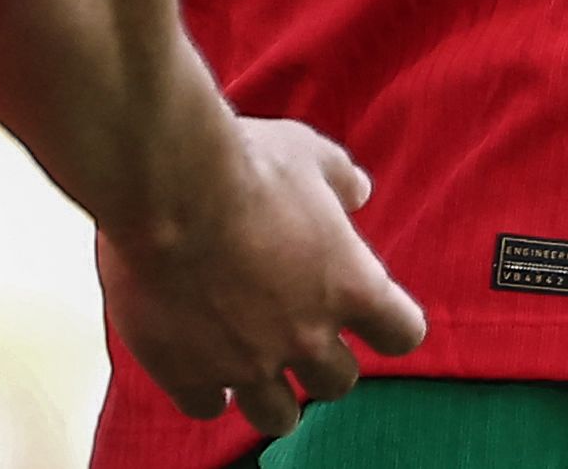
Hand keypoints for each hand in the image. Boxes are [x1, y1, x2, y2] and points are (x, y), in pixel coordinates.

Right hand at [98, 115, 425, 440]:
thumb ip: (340, 178)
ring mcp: (248, 361)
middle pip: (338, 381)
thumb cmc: (241, 162)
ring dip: (270, 396)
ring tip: (250, 371)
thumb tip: (359, 190)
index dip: (385, 324)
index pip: (402, 333)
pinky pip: (206, 406)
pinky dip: (204, 392)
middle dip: (319, 361)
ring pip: (278, 415)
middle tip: (293, 334)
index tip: (366, 313)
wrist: (165, 184)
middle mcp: (308, 336)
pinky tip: (195, 368)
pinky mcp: (188, 371)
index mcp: (350, 287)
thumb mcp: (306, 152)